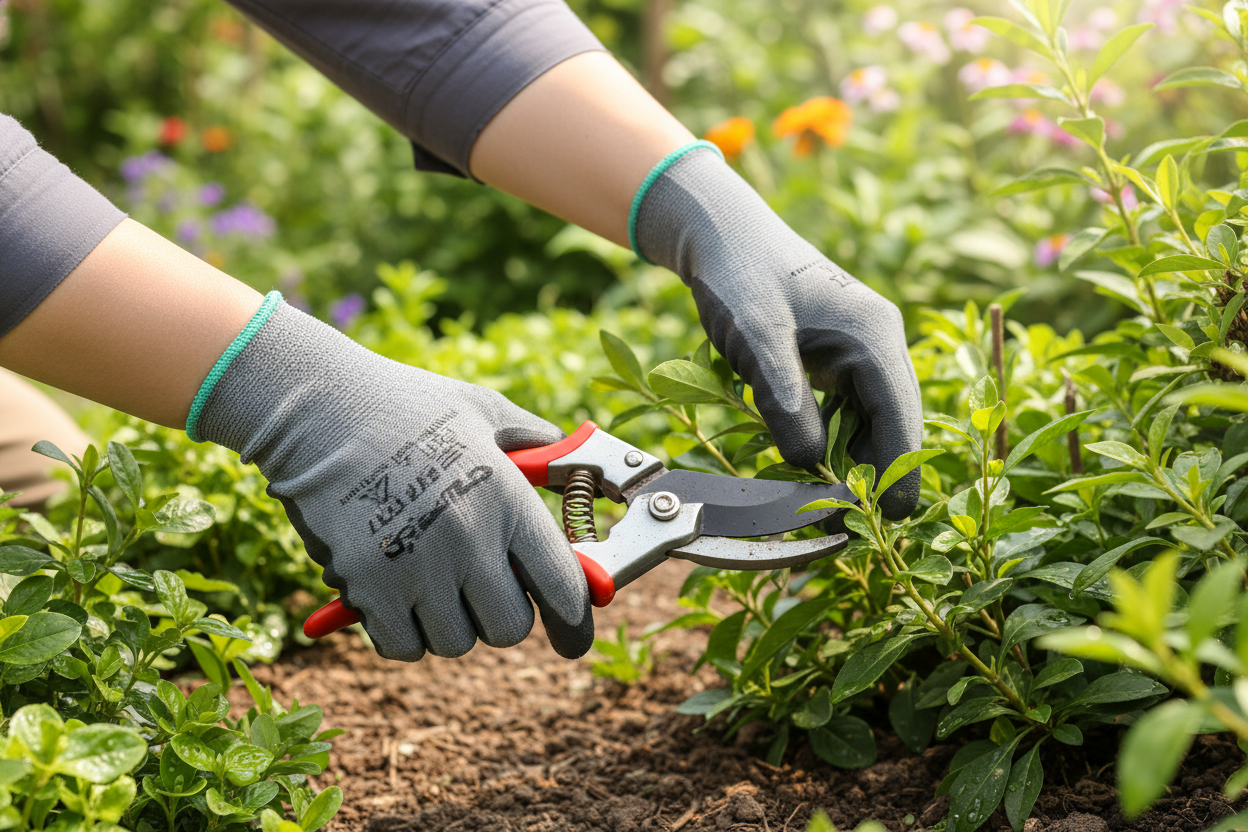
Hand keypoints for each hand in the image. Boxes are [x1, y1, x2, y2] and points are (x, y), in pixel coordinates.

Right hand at [194, 301, 592, 659]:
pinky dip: (402, 632)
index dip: (574, 624)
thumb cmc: (405, 406)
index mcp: (508, 500)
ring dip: (448, 623)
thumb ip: (538, 447)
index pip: (562, 588)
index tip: (572, 641)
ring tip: (429, 577)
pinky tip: (396, 593)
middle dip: (500, 616)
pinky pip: (402, 646)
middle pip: (510, 629)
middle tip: (479, 588)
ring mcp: (416, 569)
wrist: (318, 408)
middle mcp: (469, 541)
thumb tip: (576, 468)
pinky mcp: (366, 588)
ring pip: (455, 643)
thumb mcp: (485, 412)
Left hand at [634, 146, 922, 518]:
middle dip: (873, 473)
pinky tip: (810, 465)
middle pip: (892, 423)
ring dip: (850, 460)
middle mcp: (877, 342)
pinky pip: (846, 409)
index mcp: (873, 334)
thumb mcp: (758, 340)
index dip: (898, 470)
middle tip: (845, 523)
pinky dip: (831, 439)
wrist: (721, 235)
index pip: (900, 415)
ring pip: (869, 420)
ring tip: (823, 504)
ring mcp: (859, 349)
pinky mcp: (837, 357)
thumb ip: (785, 402)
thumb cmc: (740, 276)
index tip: (892, 518)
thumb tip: (811, 466)